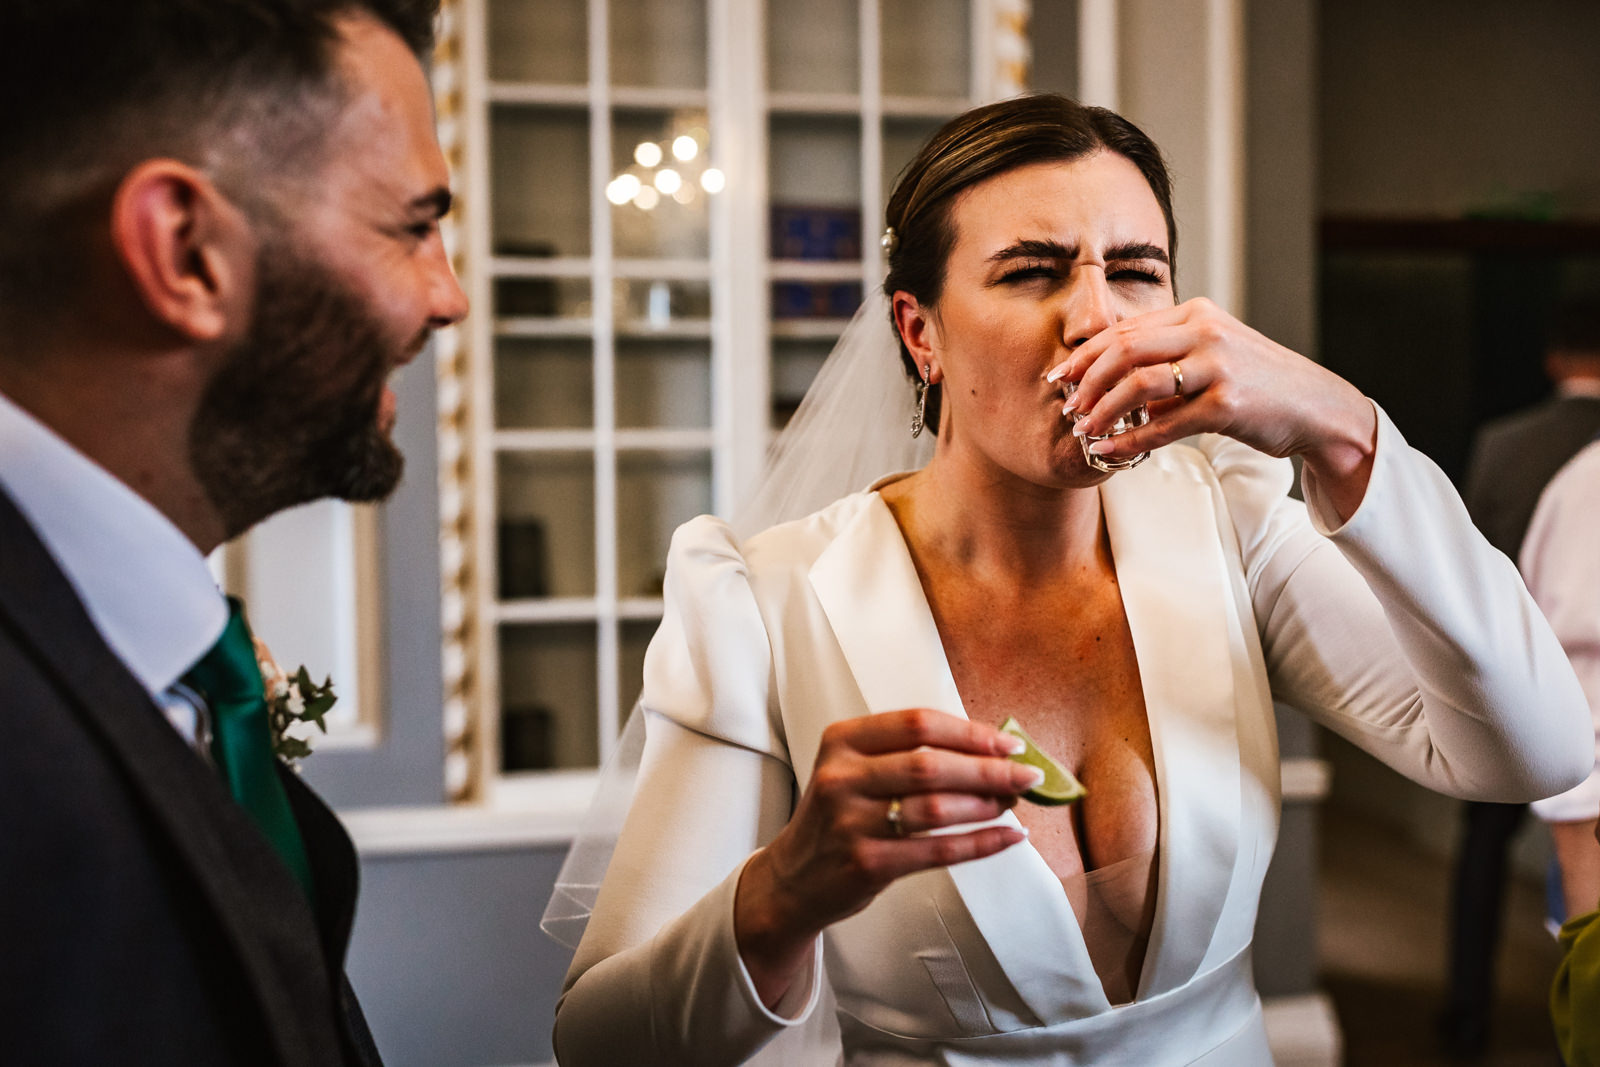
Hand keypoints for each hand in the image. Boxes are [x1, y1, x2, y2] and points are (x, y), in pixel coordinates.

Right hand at [734, 709, 1035, 1006]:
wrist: (793, 878)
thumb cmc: (838, 816)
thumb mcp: (854, 770)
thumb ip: (906, 754)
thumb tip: (990, 749)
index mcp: (842, 741)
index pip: (917, 723)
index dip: (970, 732)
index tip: (1008, 743)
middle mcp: (843, 777)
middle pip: (931, 765)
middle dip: (989, 769)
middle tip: (1027, 775)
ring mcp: (852, 822)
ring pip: (936, 808)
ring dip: (987, 805)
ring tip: (1013, 804)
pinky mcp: (867, 864)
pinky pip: (938, 851)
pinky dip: (982, 843)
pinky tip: (1009, 837)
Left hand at [1047, 298, 1377, 519]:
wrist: (1316, 408)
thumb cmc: (1257, 384)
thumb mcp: (1212, 355)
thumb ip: (1167, 359)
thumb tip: (1110, 383)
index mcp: (1196, 314)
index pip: (1125, 330)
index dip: (1085, 354)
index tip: (1060, 377)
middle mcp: (1205, 332)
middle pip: (1124, 350)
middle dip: (1086, 380)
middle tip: (1067, 406)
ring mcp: (1217, 365)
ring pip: (1138, 383)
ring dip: (1103, 410)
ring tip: (1085, 430)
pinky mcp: (1226, 403)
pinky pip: (1163, 425)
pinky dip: (1131, 441)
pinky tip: (1111, 453)